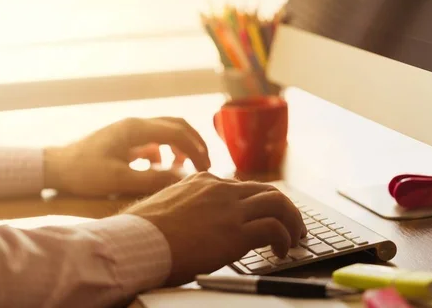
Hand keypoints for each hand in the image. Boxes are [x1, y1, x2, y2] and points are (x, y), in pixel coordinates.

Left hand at [44, 117, 209, 196]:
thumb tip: (182, 177)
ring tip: (184, 169)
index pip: (177, 132)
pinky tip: (159, 168)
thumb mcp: (118, 179)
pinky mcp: (125, 139)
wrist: (56, 167)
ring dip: (180, 146)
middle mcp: (136, 124)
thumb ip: (151, 178)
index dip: (196, 148)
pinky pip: (153, 140)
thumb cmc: (84, 173)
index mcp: (136, 129)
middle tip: (204, 164)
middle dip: (194, 143)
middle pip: (176, 125)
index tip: (206, 168)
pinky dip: (164, 152)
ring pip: (166, 131)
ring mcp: (130, 130)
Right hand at [124, 172, 306, 285]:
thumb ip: (185, 206)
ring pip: (277, 203)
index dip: (258, 202)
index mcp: (203, 181)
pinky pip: (274, 228)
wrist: (136, 241)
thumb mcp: (166, 206)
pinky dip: (284, 238)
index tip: (264, 215)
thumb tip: (191, 220)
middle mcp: (220, 189)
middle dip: (284, 207)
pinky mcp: (235, 231)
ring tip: (295, 236)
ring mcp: (229, 208)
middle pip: (266, 190)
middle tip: (292, 223)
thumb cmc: (142, 231)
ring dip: (292, 220)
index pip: (242, 187)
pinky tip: (281, 251)